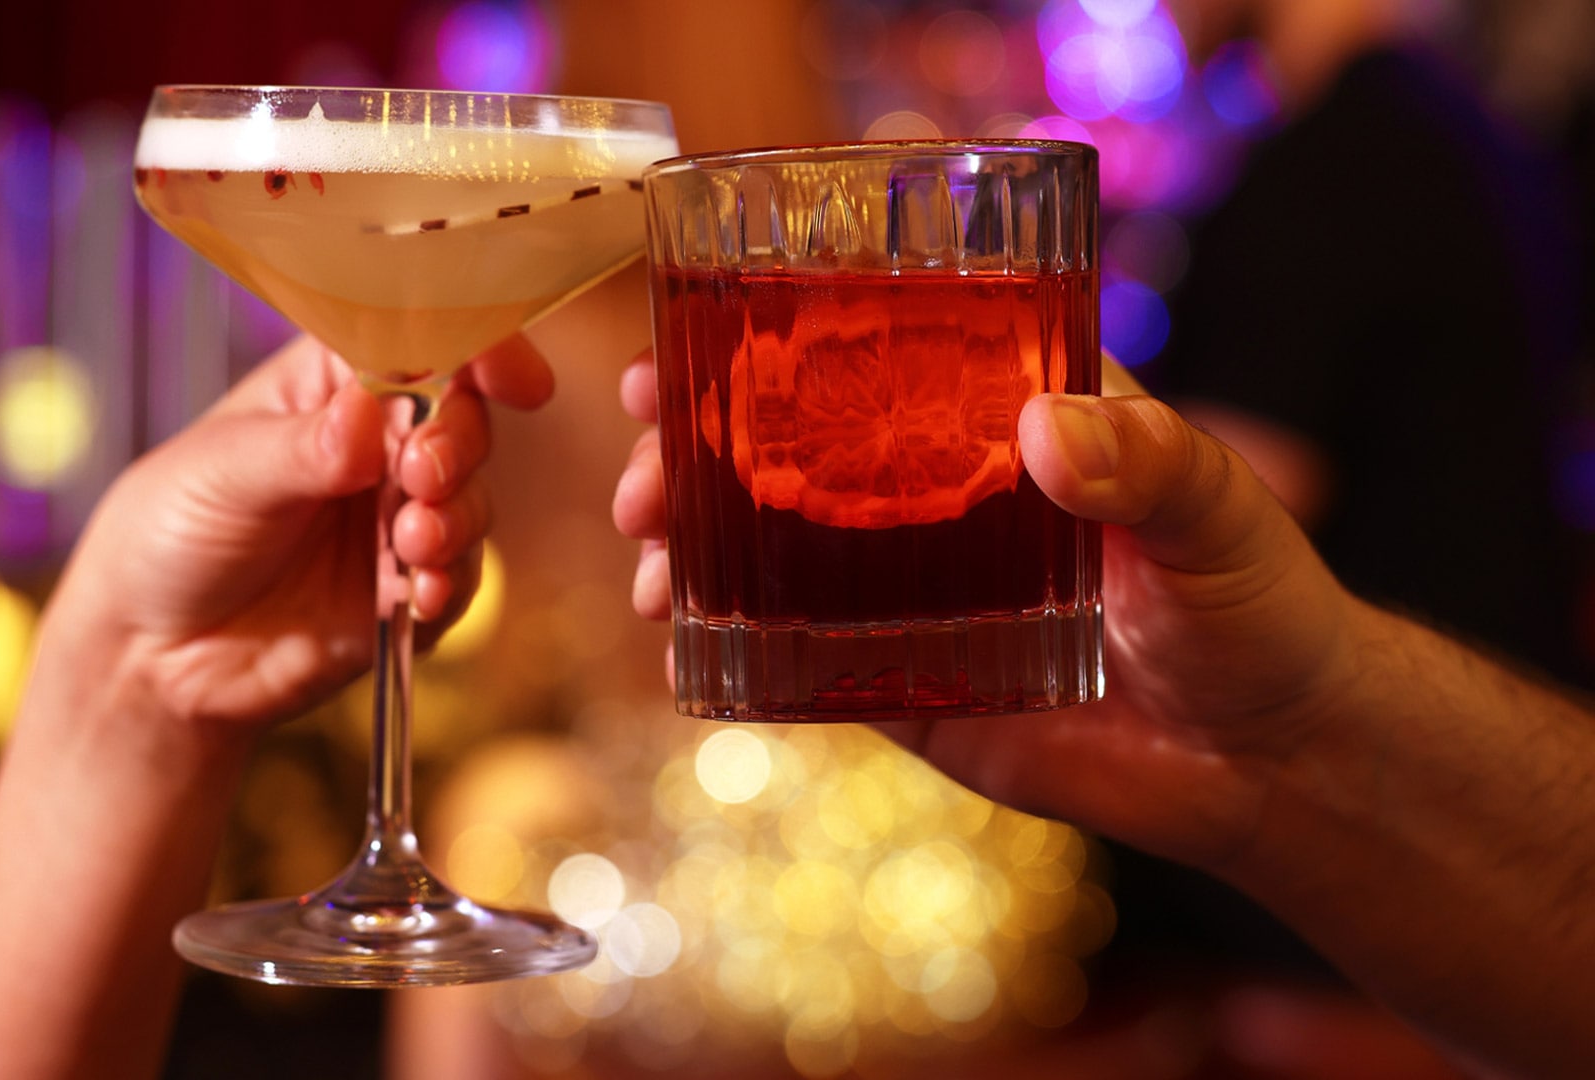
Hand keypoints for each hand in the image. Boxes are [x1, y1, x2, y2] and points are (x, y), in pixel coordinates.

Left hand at [48, 333, 552, 732]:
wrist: (150, 653)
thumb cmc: (169, 532)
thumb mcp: (222, 475)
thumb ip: (300, 449)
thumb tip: (365, 416)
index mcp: (331, 385)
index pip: (419, 344)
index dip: (475, 349)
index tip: (509, 377)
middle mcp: (377, 446)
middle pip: (462, 421)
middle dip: (459, 445)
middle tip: (421, 475)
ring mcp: (395, 519)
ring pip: (471, 501)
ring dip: (457, 519)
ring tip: (411, 544)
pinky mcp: (404, 591)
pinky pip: (459, 580)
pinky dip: (452, 583)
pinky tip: (420, 593)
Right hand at [613, 353, 1362, 869]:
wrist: (1265, 763)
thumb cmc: (1257, 606)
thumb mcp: (1216, 511)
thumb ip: (1151, 460)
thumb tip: (1050, 432)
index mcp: (1010, 410)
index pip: (898, 324)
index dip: (806, 294)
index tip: (720, 281)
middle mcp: (940, 486)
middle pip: (795, 427)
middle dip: (703, 417)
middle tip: (640, 424)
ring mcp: (910, 583)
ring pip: (771, 535)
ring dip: (688, 526)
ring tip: (643, 541)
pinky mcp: (901, 677)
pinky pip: (795, 653)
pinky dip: (724, 641)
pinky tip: (671, 630)